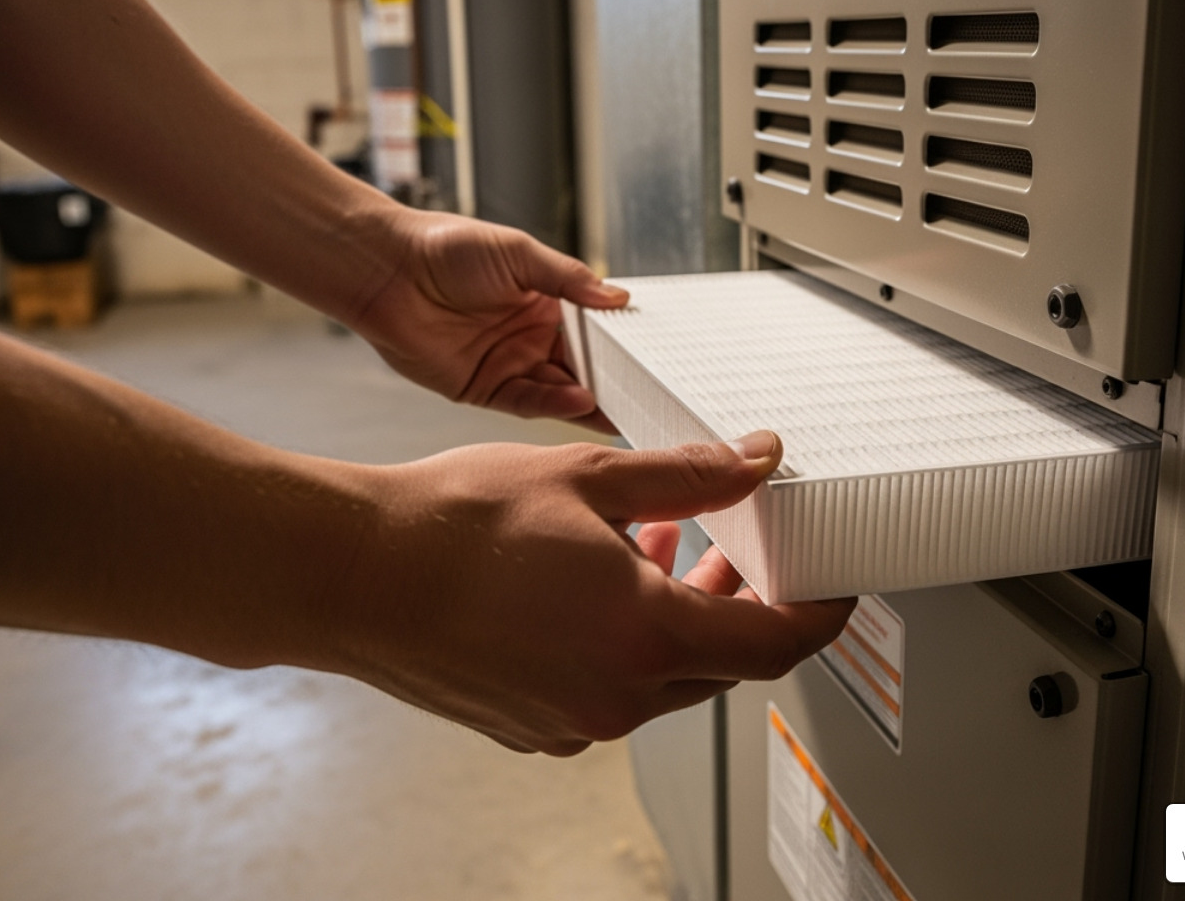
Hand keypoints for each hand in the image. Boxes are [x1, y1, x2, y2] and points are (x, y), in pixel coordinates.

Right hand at [316, 430, 854, 755]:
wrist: (350, 575)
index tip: (834, 588)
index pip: (775, 643)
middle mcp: (616, 696)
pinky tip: (595, 582)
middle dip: (739, 601)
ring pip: (663, 675)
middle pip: (721, 661)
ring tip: (657, 542)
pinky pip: (608, 689)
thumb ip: (688, 474)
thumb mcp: (587, 478)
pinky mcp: (532, 724)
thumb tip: (756, 459)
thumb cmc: (451, 526)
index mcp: (645, 638)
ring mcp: (571, 720)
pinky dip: (624, 641)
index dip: (819, 614)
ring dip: (677, 615)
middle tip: (737, 542)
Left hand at [351, 210, 627, 430]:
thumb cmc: (445, 247)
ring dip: (590, 399)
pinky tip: (582, 401)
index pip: (591, 332)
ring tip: (622, 404)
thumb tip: (617, 296)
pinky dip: (555, 404)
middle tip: (647, 392)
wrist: (387, 269)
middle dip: (611, 380)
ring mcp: (507, 364)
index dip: (617, 345)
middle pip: (580, 366)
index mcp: (543, 302)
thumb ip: (568, 279)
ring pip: (558, 391)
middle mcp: (528, 337)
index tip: (649, 355)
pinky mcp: (482, 389)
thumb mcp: (519, 253)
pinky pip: (527, 402)